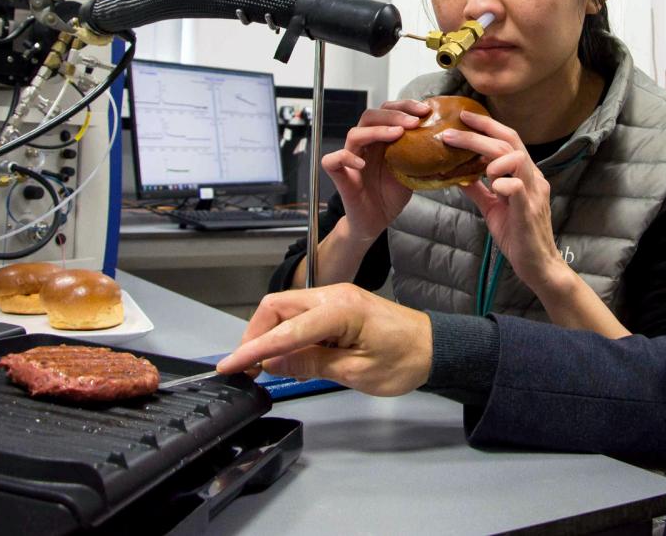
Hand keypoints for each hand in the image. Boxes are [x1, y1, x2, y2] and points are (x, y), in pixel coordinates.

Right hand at [216, 283, 432, 396]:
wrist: (435, 347)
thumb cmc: (405, 360)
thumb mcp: (356, 372)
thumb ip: (311, 364)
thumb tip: (273, 364)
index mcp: (340, 309)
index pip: (285, 329)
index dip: (253, 349)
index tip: (230, 366)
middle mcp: (334, 295)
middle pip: (277, 306)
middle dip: (256, 335)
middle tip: (246, 367)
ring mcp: (336, 296)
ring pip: (286, 308)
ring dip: (271, 334)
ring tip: (267, 365)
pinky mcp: (338, 304)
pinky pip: (302, 314)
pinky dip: (288, 332)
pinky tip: (290, 355)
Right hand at [321, 100, 431, 242]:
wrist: (375, 220)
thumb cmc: (391, 194)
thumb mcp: (413, 171)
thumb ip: (422, 154)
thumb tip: (448, 141)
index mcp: (381, 139)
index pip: (388, 111)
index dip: (405, 106)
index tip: (425, 110)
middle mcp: (365, 144)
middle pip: (371, 115)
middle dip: (394, 114)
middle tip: (415, 120)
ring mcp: (350, 158)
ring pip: (354, 133)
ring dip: (377, 130)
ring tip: (397, 134)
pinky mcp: (339, 175)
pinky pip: (332, 160)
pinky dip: (345, 157)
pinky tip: (362, 164)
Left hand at [442, 111, 564, 290]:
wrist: (538, 265)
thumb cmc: (517, 236)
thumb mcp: (493, 208)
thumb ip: (479, 189)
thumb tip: (457, 174)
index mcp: (525, 174)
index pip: (508, 139)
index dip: (487, 125)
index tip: (464, 116)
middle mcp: (533, 178)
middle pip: (509, 142)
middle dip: (479, 132)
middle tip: (453, 130)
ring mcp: (533, 192)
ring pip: (516, 157)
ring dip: (491, 155)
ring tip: (475, 164)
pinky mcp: (528, 210)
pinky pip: (517, 186)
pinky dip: (501, 182)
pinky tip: (490, 186)